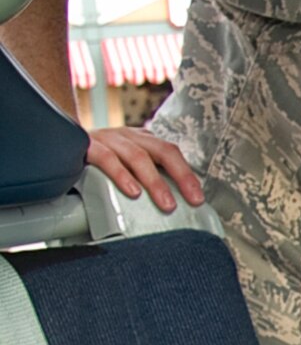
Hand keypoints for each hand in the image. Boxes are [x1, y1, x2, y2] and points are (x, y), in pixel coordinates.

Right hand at [85, 126, 204, 213]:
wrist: (56, 145)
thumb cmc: (95, 163)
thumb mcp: (124, 166)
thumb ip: (143, 179)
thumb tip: (169, 208)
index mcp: (140, 140)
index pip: (171, 152)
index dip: (187, 174)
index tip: (199, 199)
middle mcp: (127, 136)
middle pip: (162, 151)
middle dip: (181, 176)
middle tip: (192, 200)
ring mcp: (108, 138)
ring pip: (137, 156)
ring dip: (155, 181)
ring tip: (166, 204)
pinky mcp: (87, 146)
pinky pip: (107, 159)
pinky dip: (122, 175)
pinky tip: (132, 191)